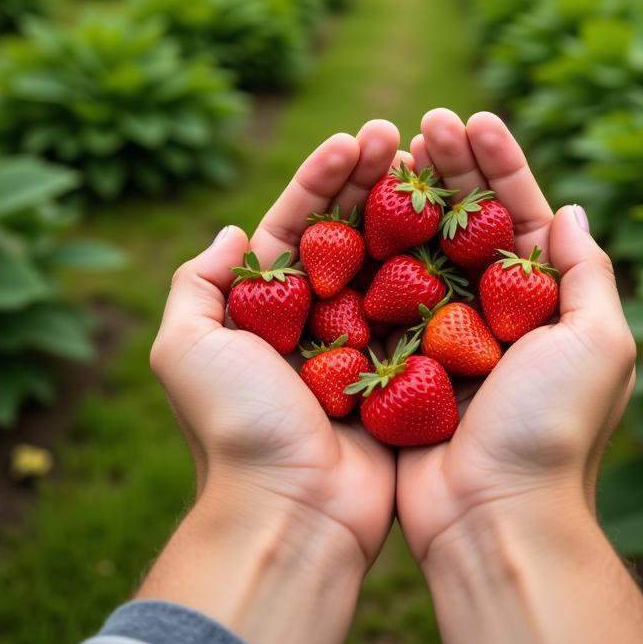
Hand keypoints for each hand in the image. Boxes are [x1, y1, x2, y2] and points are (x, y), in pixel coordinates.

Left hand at [141, 120, 401, 643]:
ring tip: (426, 158)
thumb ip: (197, 284)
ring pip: (388, 257)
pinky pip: (422, 303)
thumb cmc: (238, 426)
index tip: (352, 139)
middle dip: (368, 178)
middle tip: (397, 133)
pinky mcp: (403, 365)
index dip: (322, 178)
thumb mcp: (186, 347)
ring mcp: (362, 340)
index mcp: (264, 307)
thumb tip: (232, 232)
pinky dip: (436, 262)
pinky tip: (456, 220)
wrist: (294, 510)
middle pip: (346, 230)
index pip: (297, 223)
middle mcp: (315, 317)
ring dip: (405, 207)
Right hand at [396, 108, 635, 558]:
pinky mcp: (400, 354)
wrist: (491, 517)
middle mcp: (495, 309)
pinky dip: (371, 246)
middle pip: (469, 219)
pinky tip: (356, 206)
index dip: (501, 164)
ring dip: (409, 193)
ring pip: (422, 244)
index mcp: (546, 301)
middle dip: (452, 167)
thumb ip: (588, 274)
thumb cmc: (551, 429)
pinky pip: (383, 289)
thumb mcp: (599, 344)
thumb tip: (572, 209)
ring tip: (390, 146)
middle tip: (426, 121)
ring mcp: (444, 329)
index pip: (523, 213)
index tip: (476, 119)